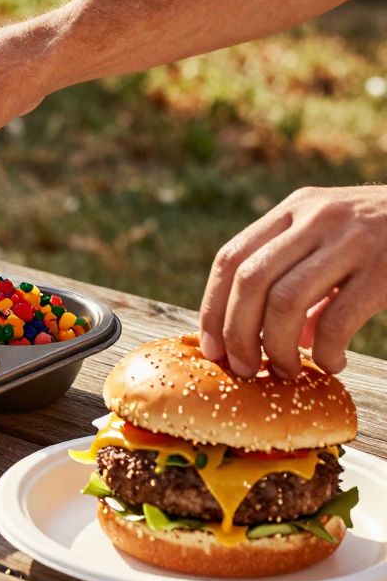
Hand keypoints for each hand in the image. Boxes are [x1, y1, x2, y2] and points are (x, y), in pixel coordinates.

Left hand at [199, 185, 386, 377]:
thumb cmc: (386, 238)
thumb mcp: (333, 240)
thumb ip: (295, 276)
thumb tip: (267, 337)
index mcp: (294, 209)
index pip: (230, 259)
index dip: (211, 308)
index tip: (211, 348)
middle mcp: (317, 218)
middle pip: (249, 281)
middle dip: (237, 333)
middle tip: (243, 369)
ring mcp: (352, 240)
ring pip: (285, 301)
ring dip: (276, 347)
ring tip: (286, 372)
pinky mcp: (385, 269)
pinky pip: (336, 319)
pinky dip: (325, 350)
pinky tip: (333, 364)